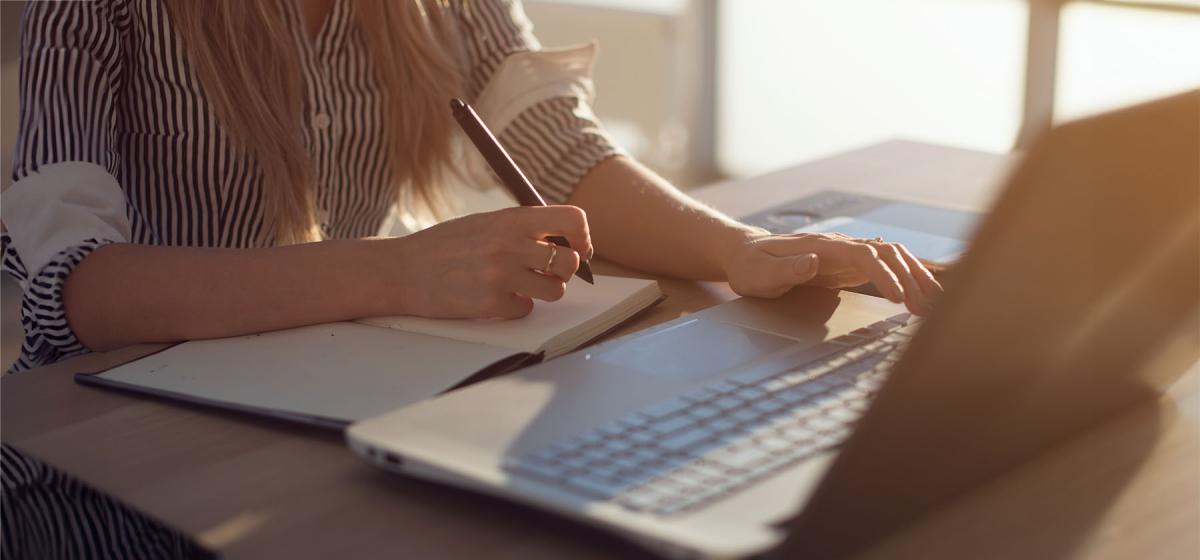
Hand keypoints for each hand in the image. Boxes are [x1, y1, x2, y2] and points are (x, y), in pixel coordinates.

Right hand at [377, 206, 590, 318]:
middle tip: (546, 273)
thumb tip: (565, 241)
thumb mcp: (485, 223)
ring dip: (543, 292)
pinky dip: (515, 308)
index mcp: (512, 219)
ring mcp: (501, 275)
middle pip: (570, 262)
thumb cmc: (445, 246)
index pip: (572, 220)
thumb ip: (522, 228)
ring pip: (556, 290)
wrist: (402, 270)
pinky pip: (526, 310)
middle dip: (563, 271)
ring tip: (521, 286)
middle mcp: (510, 244)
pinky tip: (495, 298)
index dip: (582, 238)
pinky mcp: (491, 303)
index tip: (577, 249)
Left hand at [723, 231, 942, 314]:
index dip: (885, 275)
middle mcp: (839, 245)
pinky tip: (922, 292)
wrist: (745, 253)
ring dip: (915, 277)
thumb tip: (814, 262)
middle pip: (888, 253)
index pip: (864, 255)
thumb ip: (786, 268)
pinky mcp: (848, 265)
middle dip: (912, 278)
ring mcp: (846, 254)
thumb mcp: (760, 273)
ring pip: (892, 257)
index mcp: (821, 246)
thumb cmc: (750, 267)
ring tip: (934, 304)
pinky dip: (907, 277)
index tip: (899, 298)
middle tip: (928, 309)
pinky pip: (885, 266)